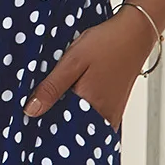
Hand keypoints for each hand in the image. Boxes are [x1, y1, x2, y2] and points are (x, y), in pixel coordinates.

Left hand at [21, 10, 155, 124]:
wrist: (135, 33)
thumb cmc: (107, 43)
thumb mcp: (73, 61)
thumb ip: (52, 88)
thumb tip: (31, 111)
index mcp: (90, 106)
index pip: (60, 130)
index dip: (43, 127)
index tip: (29, 122)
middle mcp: (103, 116)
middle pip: (72, 131)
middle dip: (55, 123)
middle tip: (40, 111)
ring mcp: (111, 113)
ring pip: (82, 125)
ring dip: (68, 117)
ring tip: (57, 101)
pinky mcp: (115, 107)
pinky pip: (93, 118)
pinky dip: (80, 112)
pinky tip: (73, 98)